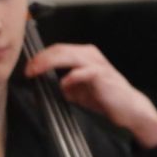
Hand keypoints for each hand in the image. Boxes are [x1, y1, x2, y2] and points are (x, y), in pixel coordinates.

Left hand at [25, 43, 156, 148]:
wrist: (128, 107)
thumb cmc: (106, 97)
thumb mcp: (78, 92)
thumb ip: (63, 87)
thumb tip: (43, 89)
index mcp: (85, 55)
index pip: (58, 49)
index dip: (40, 57)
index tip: (28, 69)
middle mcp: (91, 55)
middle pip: (60, 49)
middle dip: (40, 59)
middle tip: (28, 71)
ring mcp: (97, 64)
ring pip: (69, 56)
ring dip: (50, 63)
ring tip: (37, 72)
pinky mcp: (102, 75)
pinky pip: (83, 72)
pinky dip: (71, 77)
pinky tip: (63, 84)